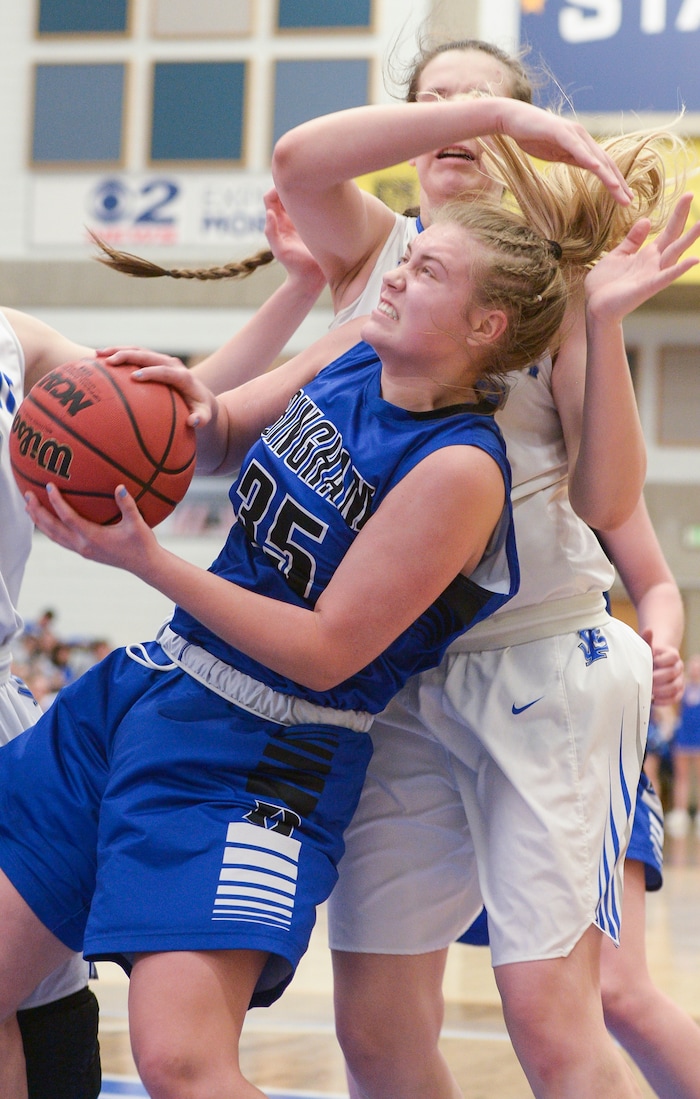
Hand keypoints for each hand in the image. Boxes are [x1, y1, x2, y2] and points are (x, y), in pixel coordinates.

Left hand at [25, 482, 157, 576]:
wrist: (145, 565)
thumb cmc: (142, 544)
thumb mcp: (137, 524)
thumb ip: (127, 505)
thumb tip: (120, 486)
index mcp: (93, 538)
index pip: (68, 518)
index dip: (56, 502)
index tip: (49, 486)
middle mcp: (84, 545)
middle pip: (53, 528)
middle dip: (38, 512)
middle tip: (27, 495)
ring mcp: (82, 550)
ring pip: (54, 536)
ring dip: (40, 522)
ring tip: (29, 508)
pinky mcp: (85, 552)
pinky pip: (61, 540)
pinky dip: (50, 529)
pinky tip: (48, 521)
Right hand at [101, 348, 216, 428]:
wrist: (202, 397)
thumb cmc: (201, 410)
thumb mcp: (205, 416)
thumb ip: (201, 419)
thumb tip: (192, 422)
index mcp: (183, 376)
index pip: (166, 371)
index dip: (151, 372)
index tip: (134, 377)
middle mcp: (172, 364)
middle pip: (148, 355)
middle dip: (128, 356)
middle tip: (109, 362)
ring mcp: (162, 360)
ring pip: (138, 351)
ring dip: (118, 351)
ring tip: (97, 354)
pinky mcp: (153, 361)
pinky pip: (134, 355)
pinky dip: (118, 355)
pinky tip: (99, 360)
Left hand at [263, 188, 325, 291]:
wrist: (311, 278)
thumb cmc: (294, 266)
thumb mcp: (280, 251)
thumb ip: (271, 233)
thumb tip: (270, 213)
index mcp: (279, 221)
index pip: (271, 198)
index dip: (275, 189)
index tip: (286, 186)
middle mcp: (289, 217)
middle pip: (285, 192)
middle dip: (292, 183)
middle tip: (303, 179)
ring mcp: (303, 219)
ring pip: (300, 196)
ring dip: (305, 188)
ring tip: (315, 185)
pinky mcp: (315, 222)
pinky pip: (315, 204)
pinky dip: (317, 196)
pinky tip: (325, 195)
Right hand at [493, 98, 633, 204]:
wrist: (514, 118)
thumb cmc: (532, 135)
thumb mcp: (556, 152)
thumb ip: (572, 157)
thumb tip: (587, 166)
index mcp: (582, 145)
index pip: (603, 165)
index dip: (615, 182)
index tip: (624, 198)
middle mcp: (582, 137)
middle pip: (605, 163)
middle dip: (618, 183)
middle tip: (628, 201)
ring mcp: (572, 134)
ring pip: (595, 157)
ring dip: (608, 175)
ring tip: (618, 191)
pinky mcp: (560, 132)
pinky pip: (577, 148)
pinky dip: (588, 158)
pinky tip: (598, 168)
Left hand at [584, 192, 699, 320]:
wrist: (594, 306)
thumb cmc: (605, 284)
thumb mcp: (618, 255)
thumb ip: (633, 240)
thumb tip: (647, 220)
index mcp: (647, 255)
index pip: (668, 231)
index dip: (678, 214)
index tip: (688, 195)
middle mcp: (654, 263)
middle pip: (674, 237)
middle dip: (683, 218)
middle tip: (692, 195)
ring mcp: (652, 275)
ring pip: (674, 255)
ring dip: (688, 240)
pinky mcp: (646, 288)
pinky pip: (665, 277)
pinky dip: (679, 269)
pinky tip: (694, 259)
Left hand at [641, 628, 684, 704]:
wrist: (652, 664)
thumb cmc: (648, 655)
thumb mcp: (646, 647)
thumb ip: (647, 640)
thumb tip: (648, 630)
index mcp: (673, 655)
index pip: (673, 657)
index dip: (661, 661)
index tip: (651, 663)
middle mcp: (679, 667)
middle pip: (674, 673)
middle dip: (658, 678)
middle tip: (646, 680)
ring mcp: (679, 680)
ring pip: (676, 687)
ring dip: (661, 690)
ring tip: (649, 691)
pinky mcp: (677, 691)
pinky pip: (675, 698)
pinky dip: (665, 701)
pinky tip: (654, 700)